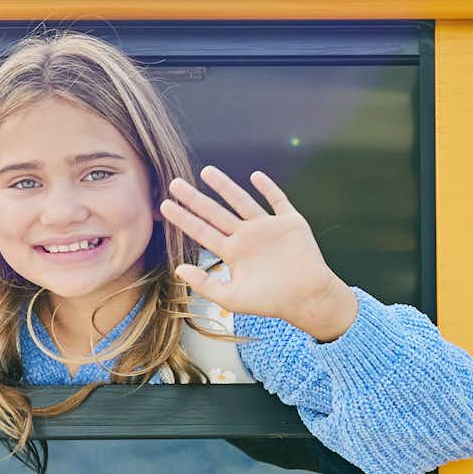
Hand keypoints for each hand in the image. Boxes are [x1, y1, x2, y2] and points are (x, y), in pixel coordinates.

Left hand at [160, 167, 360, 341]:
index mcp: (233, 253)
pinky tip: (255, 176)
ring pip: (242, 202)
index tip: (164, 206)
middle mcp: (247, 237)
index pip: (203, 231)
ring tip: (206, 171)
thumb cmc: (271, 302)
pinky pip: (278, 200)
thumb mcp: (231, 298)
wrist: (308, 298)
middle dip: (195, 198)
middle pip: (215, 213)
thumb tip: (178, 269)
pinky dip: (268, 188)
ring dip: (225, 187)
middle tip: (174, 183)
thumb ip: (204, 284)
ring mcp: (268, 228)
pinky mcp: (290, 222)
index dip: (183, 219)